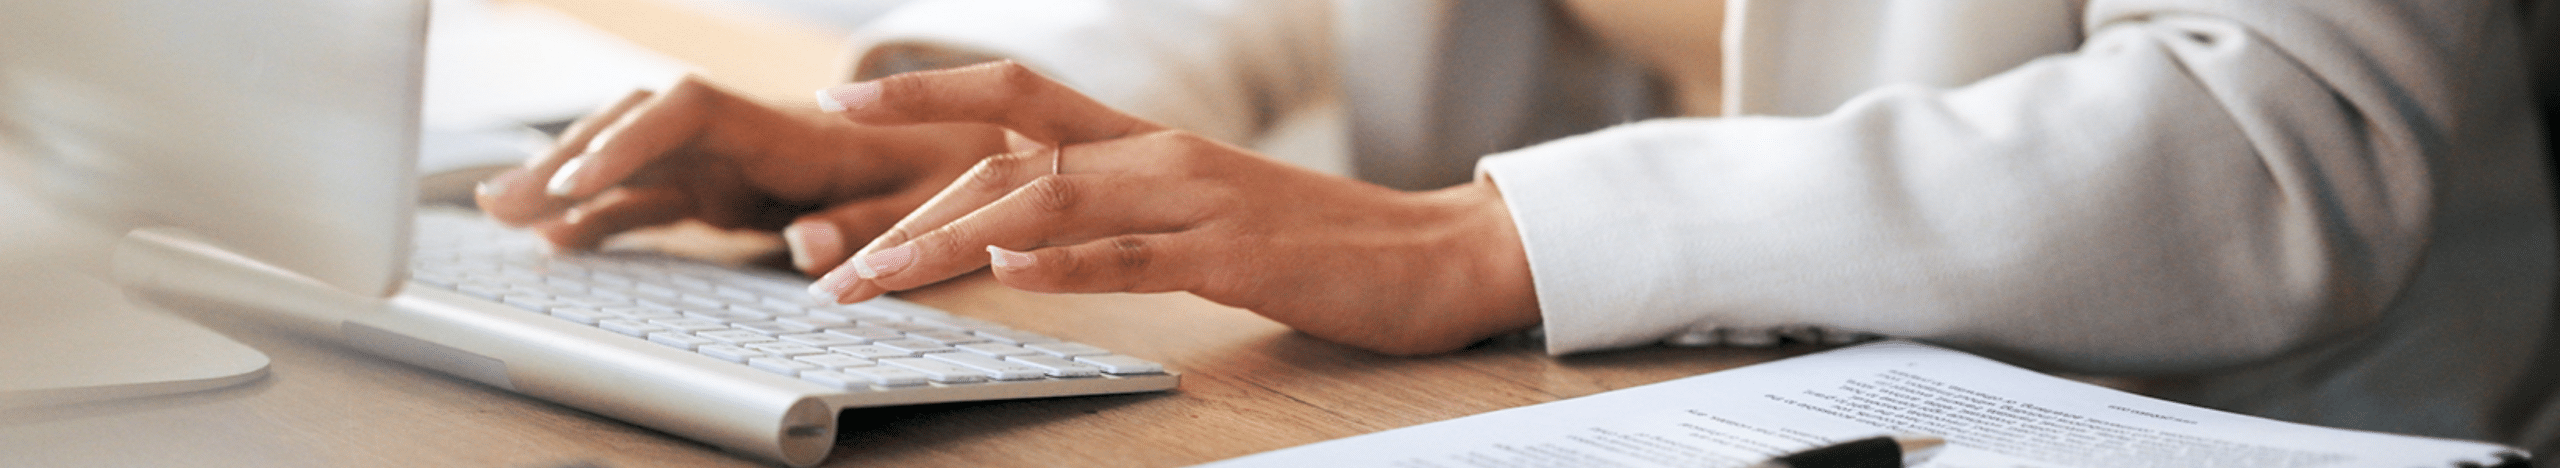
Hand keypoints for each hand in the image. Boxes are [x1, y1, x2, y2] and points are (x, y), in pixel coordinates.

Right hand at [472, 75, 1007, 275]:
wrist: (961, 147)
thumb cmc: (946, 168)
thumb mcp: (924, 200)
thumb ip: (866, 223)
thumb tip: (806, 248)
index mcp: (789, 130)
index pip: (692, 110)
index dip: (634, 137)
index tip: (584, 177)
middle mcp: (744, 136)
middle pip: (639, 127)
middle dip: (571, 158)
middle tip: (507, 202)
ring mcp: (726, 161)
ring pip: (629, 162)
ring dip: (565, 184)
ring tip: (499, 214)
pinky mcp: (721, 189)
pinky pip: (649, 198)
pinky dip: (600, 216)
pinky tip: (552, 243)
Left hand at [805, 62, 1540, 354]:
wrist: (1438, 254)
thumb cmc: (1317, 243)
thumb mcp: (1200, 215)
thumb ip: (1119, 213)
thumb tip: (1024, 233)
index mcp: (1148, 143)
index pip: (1015, 99)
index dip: (922, 95)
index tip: (835, 101)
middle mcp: (1160, 156)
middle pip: (1008, 156)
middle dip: (908, 208)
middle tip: (831, 266)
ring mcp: (1197, 201)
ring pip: (1049, 205)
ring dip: (951, 244)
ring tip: (878, 280)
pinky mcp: (1235, 256)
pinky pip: (1136, 256)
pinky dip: (1067, 263)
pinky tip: (1010, 275)